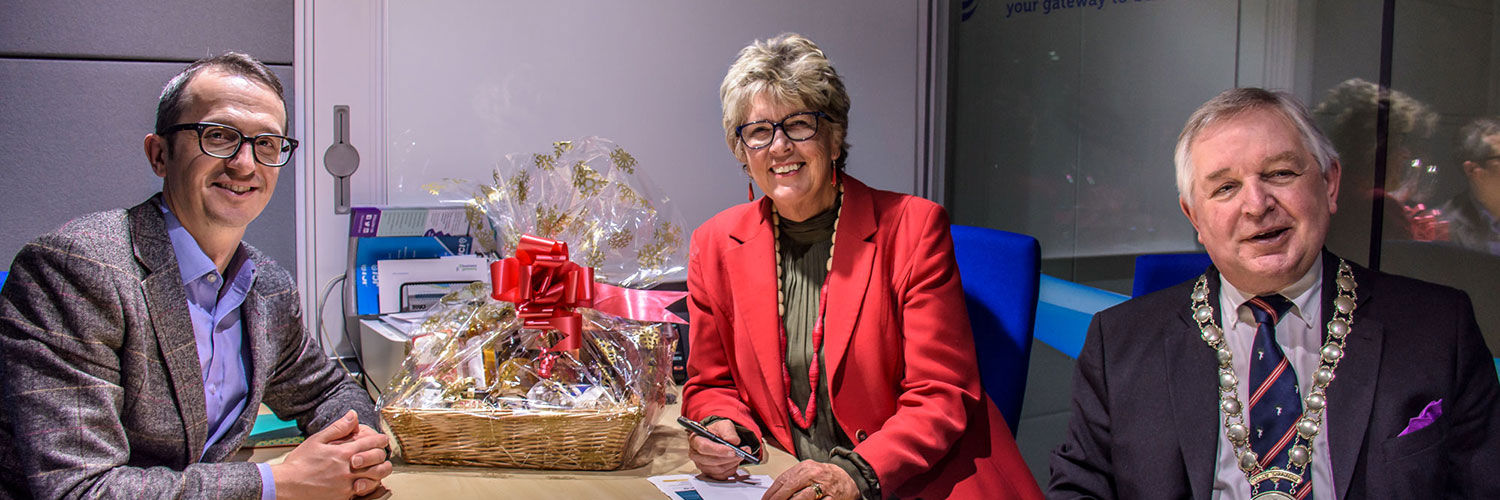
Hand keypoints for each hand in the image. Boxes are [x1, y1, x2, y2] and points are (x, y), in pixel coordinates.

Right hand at [271, 410, 392, 498]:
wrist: (287, 485)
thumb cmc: (300, 463)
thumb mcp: (316, 440)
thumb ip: (338, 428)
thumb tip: (353, 415)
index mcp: (343, 453)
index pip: (371, 443)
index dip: (380, 439)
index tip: (383, 439)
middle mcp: (348, 469)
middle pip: (378, 461)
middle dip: (382, 455)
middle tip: (381, 454)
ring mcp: (347, 485)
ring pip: (375, 478)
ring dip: (378, 472)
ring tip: (376, 468)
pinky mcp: (343, 497)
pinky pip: (364, 492)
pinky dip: (368, 486)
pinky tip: (365, 481)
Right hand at [686, 419, 753, 480]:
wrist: (718, 438)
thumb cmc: (717, 432)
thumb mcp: (724, 425)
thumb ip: (729, 432)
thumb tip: (734, 441)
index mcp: (695, 440)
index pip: (704, 447)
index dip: (719, 450)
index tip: (732, 450)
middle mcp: (696, 454)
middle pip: (712, 460)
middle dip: (729, 458)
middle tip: (741, 452)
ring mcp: (702, 465)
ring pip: (718, 469)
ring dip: (732, 463)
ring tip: (741, 455)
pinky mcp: (709, 473)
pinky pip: (722, 475)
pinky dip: (731, 469)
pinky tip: (735, 461)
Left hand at [762, 460, 857, 499]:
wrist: (849, 478)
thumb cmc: (825, 477)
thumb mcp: (808, 472)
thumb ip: (793, 479)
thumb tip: (775, 491)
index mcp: (805, 467)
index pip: (783, 479)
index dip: (772, 492)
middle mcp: (814, 474)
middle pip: (790, 487)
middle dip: (778, 499)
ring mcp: (824, 486)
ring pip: (803, 497)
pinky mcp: (832, 498)